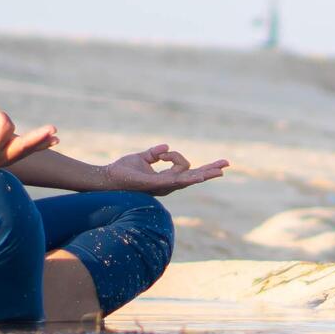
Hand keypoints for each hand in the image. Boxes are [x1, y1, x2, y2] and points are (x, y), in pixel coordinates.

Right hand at [0, 102, 57, 173]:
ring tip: (57, 137)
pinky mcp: (8, 159)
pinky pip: (26, 152)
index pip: (4, 127)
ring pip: (27, 151)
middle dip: (38, 137)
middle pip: (22, 146)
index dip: (1, 116)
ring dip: (42, 142)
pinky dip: (39, 146)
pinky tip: (53, 141)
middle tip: (53, 129)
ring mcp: (5, 161)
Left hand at [104, 144, 231, 195]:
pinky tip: (200, 177)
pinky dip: (189, 178)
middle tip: (226, 164)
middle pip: (194, 176)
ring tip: (220, 171)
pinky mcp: (157, 185)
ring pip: (189, 178)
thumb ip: (154, 153)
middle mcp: (168, 185)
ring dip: (205, 173)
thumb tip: (166, 147)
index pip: (185, 169)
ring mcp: (164, 186)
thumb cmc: (122, 170)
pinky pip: (177, 180)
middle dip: (210, 170)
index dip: (178, 157)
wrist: (107, 178)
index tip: (162, 153)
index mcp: (165, 179)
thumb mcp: (142, 158)